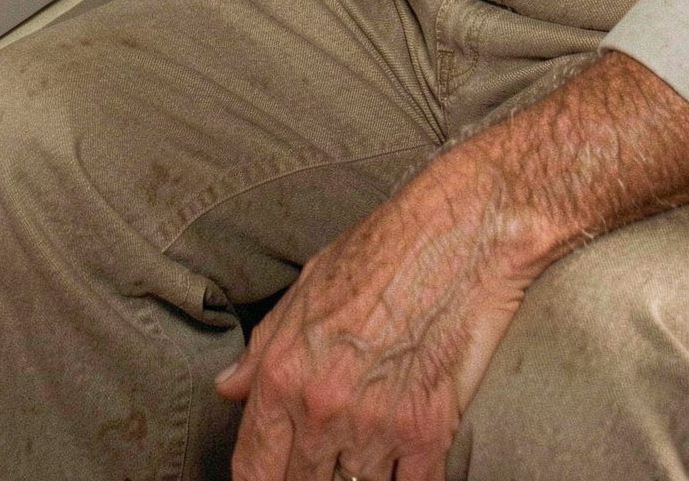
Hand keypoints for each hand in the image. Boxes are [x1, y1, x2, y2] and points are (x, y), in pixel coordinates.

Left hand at [215, 147, 528, 480]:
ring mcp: (375, 425)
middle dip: (312, 477)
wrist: (460, 232)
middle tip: (331, 454)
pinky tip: (407, 461)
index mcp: (282, 372)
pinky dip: (407, 480)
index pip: (254, 468)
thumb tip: (228, 387)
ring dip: (361, 476)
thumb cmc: (384, 249)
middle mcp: (321, 407)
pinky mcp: (428, 433)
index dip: (262, 480)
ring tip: (370, 447)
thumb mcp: (308, 286)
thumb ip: (263, 346)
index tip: (280, 474)